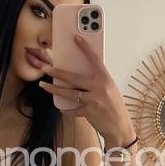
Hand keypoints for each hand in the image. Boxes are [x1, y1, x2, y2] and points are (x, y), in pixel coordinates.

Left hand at [38, 32, 136, 147]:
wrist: (120, 127)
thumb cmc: (115, 107)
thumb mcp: (110, 90)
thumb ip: (97, 82)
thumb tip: (79, 76)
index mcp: (106, 79)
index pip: (94, 59)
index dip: (85, 48)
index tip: (76, 38)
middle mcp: (100, 88)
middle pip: (74, 78)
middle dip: (58, 72)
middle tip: (46, 68)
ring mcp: (94, 100)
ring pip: (69, 93)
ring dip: (54, 89)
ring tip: (44, 85)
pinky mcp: (89, 112)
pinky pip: (73, 110)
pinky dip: (67, 110)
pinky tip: (62, 109)